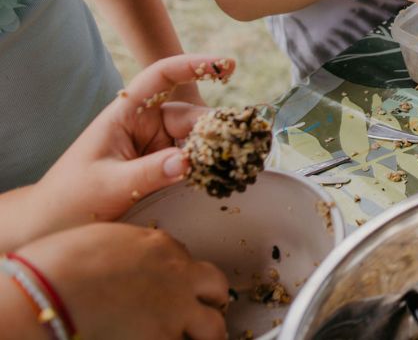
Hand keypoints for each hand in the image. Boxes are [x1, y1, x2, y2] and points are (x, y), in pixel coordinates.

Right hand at [16, 223, 226, 339]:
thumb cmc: (59, 265)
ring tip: (200, 339)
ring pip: (213, 326)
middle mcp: (177, 275)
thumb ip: (122, 251)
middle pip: (216, 286)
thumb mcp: (100, 239)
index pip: (184, 259)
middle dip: (212, 300)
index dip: (179, 276)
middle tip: (203, 311)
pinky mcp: (162, 339)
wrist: (50, 290)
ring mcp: (175, 311)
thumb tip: (118, 262)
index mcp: (159, 245)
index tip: (171, 286)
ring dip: (207, 333)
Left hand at [26, 54, 234, 239]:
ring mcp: (156, 147)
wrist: (53, 226)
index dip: (194, 65)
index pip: (162, 76)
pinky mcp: (163, 168)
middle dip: (216, 127)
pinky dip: (209, 168)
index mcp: (126, 113)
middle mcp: (145, 125)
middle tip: (243, 143)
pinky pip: (193, 162)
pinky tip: (225, 178)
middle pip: (191, 116)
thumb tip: (188, 160)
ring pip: (197, 140)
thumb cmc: (70, 199)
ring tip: (240, 165)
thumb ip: (149, 172)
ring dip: (217, 151)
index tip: (227, 65)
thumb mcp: (109, 185)